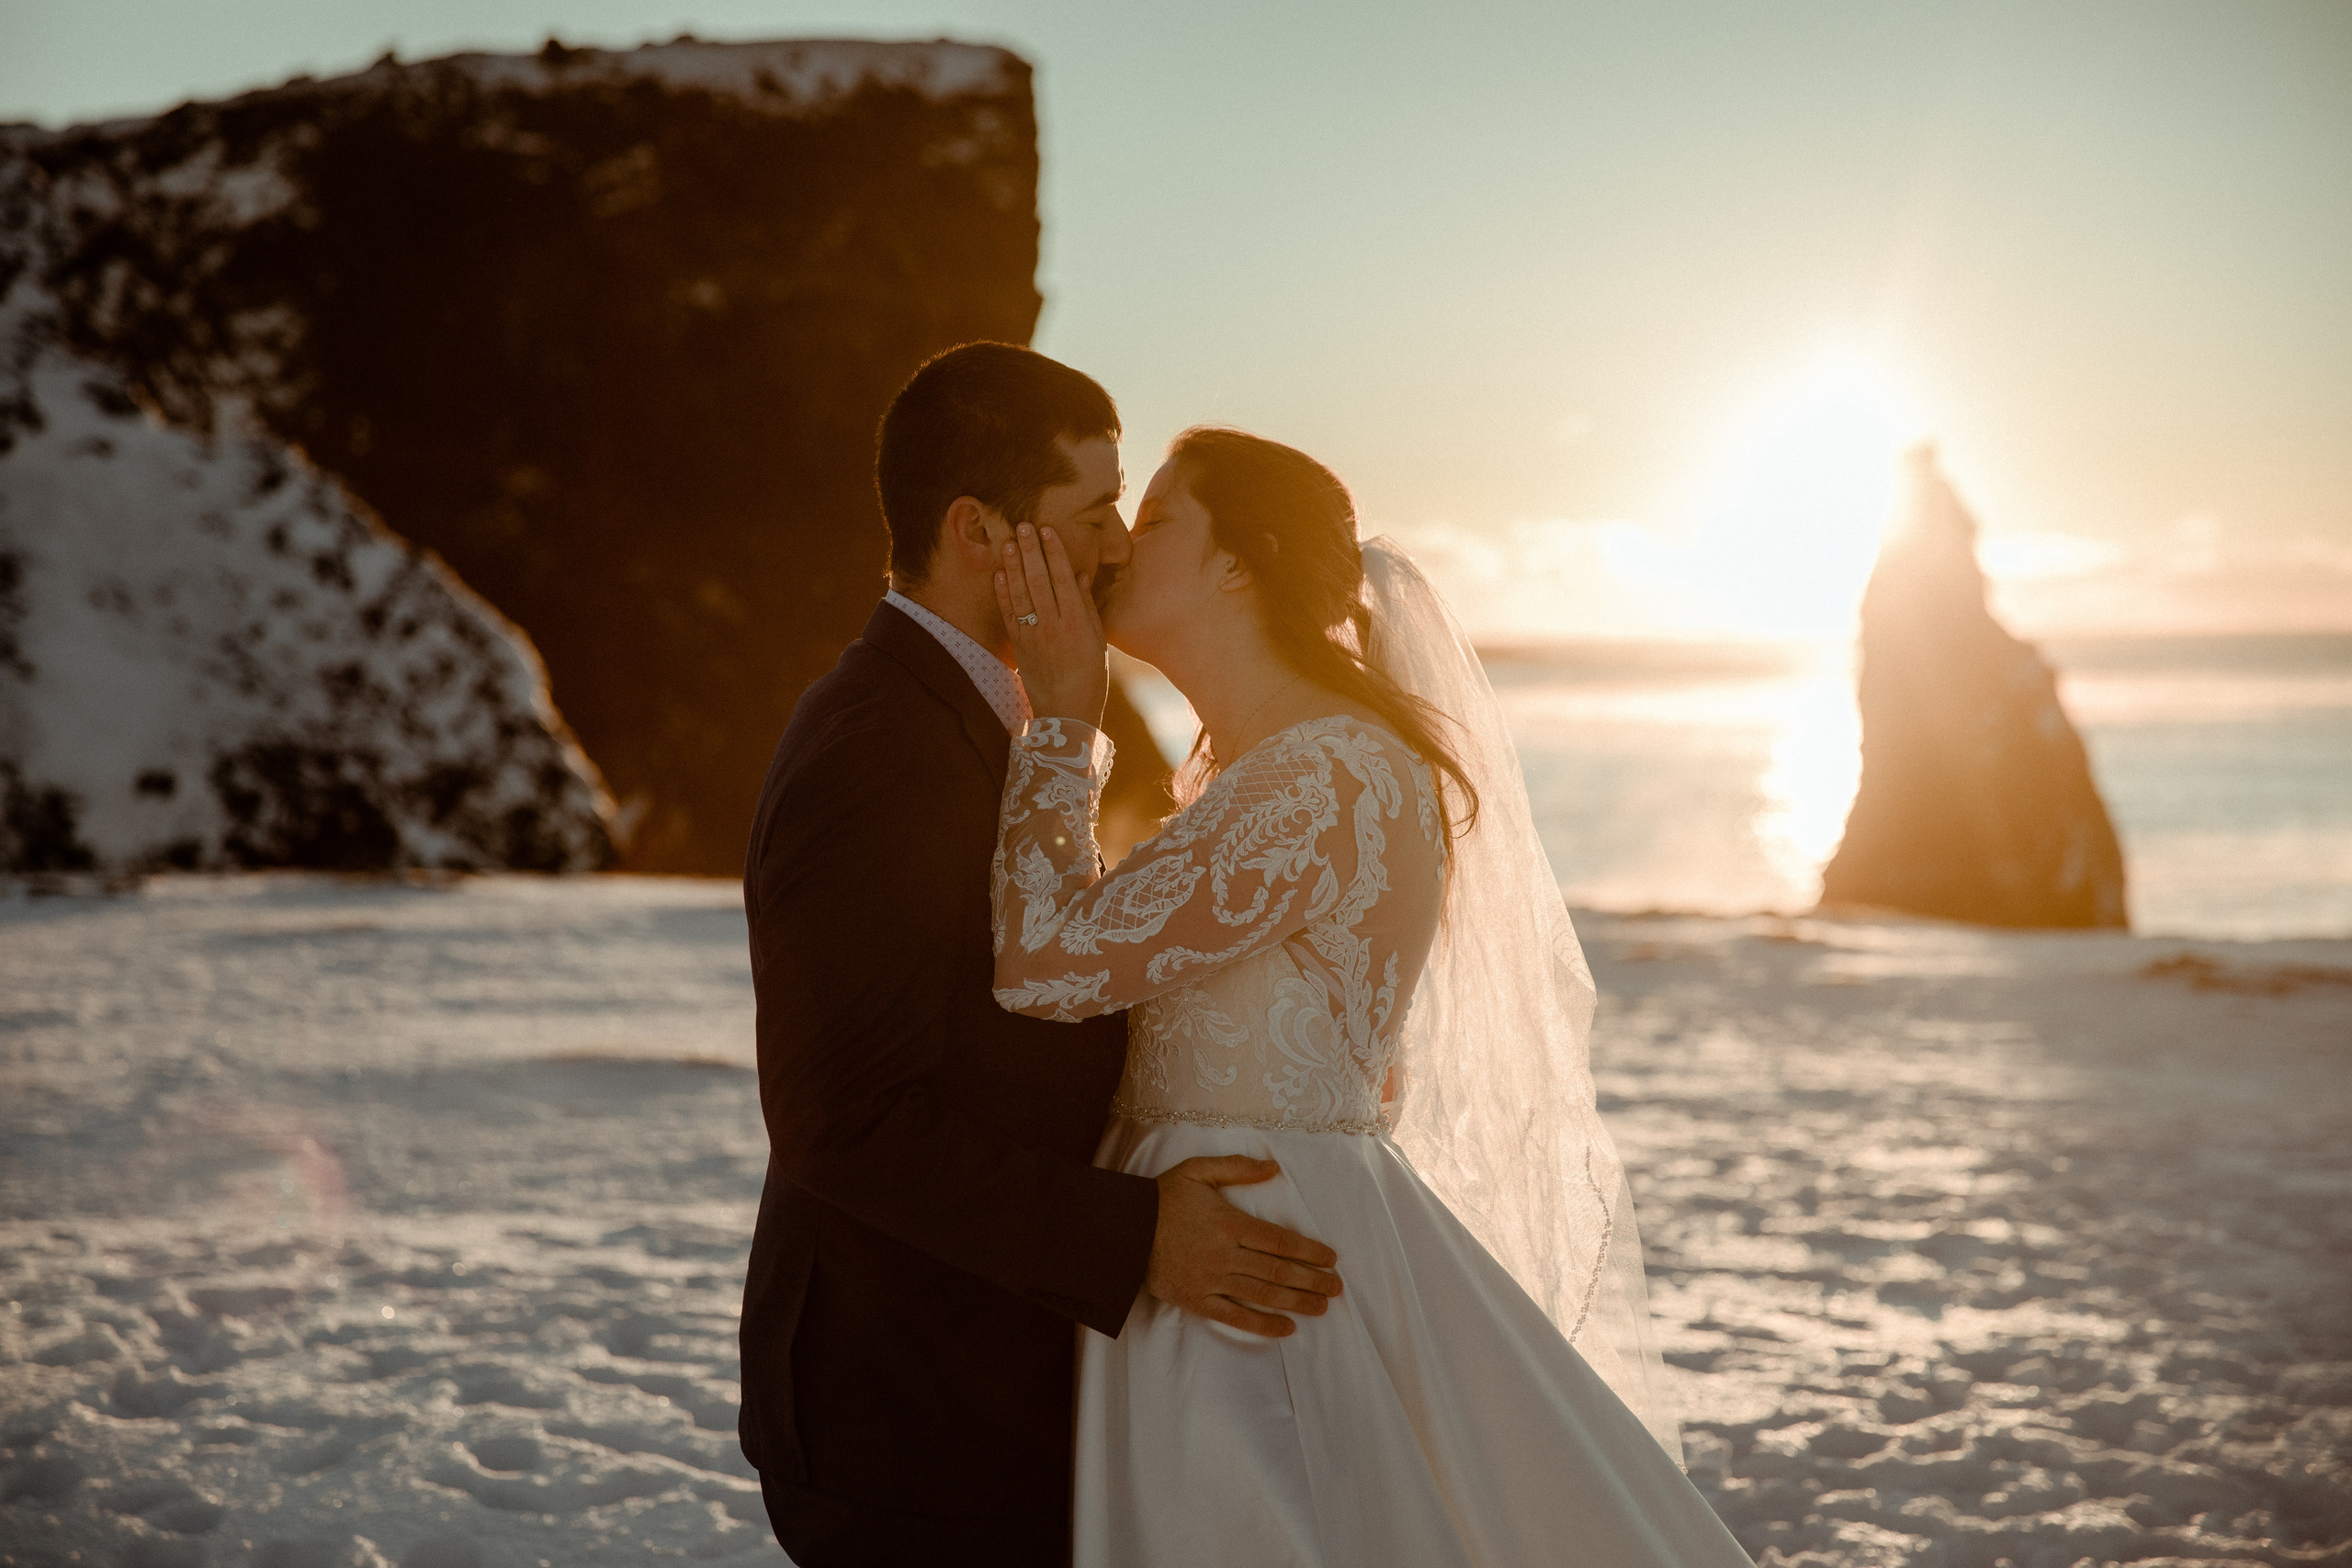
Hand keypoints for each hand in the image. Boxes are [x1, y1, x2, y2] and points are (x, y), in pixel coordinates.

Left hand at [994, 522, 1107, 726]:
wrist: (1065, 715)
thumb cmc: (1090, 679)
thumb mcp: (1098, 643)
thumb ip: (1088, 608)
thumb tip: (1079, 575)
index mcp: (1077, 624)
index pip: (1063, 579)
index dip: (1054, 552)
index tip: (1047, 530)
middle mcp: (1053, 626)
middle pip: (1039, 580)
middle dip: (1030, 551)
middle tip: (1023, 525)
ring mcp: (1033, 636)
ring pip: (1021, 593)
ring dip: (1013, 566)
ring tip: (1007, 542)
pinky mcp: (1019, 647)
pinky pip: (1009, 615)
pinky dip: (1003, 593)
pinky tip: (999, 574)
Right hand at [1146, 1156, 1342, 1336]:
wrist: (1122, 1229)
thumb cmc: (1164, 1197)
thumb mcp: (1198, 1170)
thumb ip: (1237, 1168)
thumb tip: (1274, 1168)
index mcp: (1229, 1223)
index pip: (1279, 1240)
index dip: (1309, 1251)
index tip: (1331, 1258)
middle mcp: (1224, 1254)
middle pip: (1277, 1271)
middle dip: (1311, 1280)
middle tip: (1337, 1288)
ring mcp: (1210, 1280)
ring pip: (1261, 1294)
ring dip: (1296, 1302)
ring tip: (1321, 1308)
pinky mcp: (1196, 1300)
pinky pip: (1234, 1316)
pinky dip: (1261, 1324)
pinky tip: (1286, 1328)